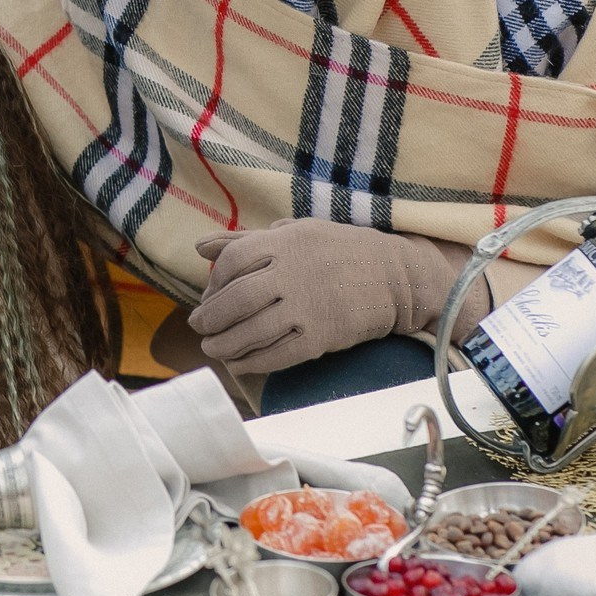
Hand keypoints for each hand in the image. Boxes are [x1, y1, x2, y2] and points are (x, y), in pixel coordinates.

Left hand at [185, 218, 472, 374]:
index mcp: (284, 242)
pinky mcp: (321, 337)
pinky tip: (238, 364)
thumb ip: (246, 240)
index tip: (207, 295)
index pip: (232, 260)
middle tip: (198, 326)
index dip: (213, 281)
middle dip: (210, 317)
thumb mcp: (295, 231)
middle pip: (236, 299)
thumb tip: (200, 246)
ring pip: (251, 331)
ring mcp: (306, 306)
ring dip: (224, 344)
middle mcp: (292, 273)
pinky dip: (252, 362)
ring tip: (212, 349)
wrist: (396, 277)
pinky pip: (277, 355)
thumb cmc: (339, 251)